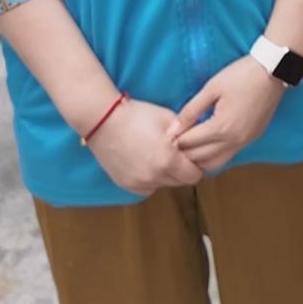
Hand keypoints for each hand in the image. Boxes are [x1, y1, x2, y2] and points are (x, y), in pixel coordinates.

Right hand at [85, 98, 203, 195]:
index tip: (192, 156)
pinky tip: (145, 161)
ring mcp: (138, 183)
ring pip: (163, 185)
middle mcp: (153, 177)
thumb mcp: (169, 120)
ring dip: (165, 175)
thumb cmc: (137, 116)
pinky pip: (147, 187)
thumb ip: (188, 135)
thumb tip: (199, 143)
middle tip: (176, 153)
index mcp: (167, 160)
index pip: (194, 176)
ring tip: (157, 155)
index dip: (196, 166)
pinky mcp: (125, 185)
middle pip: (180, 182)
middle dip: (181, 170)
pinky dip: (150, 178)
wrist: (103, 120)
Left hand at [168, 57, 284, 173]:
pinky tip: (207, 145)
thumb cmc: (241, 75)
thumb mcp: (211, 88)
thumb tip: (172, 129)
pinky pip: (228, 156)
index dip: (173, 140)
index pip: (189, 143)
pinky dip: (214, 156)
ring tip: (189, 146)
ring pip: (215, 164)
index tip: (164, 135)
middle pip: (199, 159)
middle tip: (173, 143)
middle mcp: (234, 141)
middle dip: (183, 153)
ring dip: (199, 159)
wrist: (274, 71)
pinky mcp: (252, 139)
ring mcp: (244, 142)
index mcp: (221, 127)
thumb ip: (190, 110)